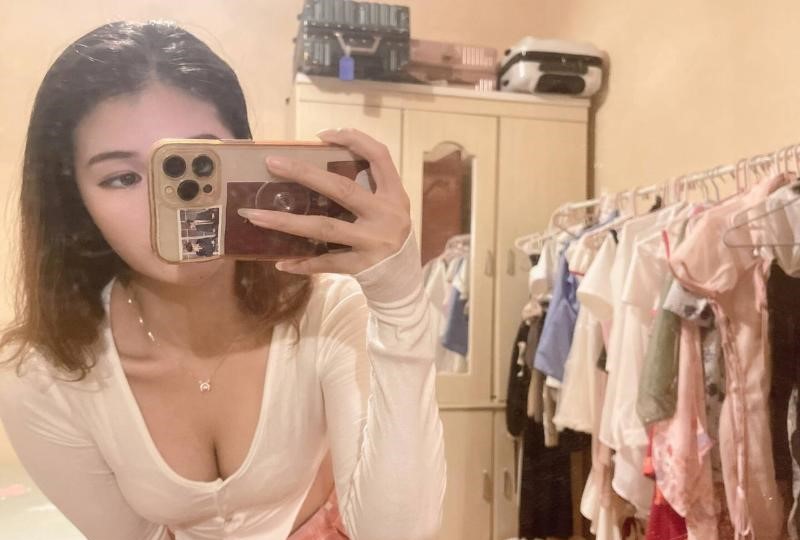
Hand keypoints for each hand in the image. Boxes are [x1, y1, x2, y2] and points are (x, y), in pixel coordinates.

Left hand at [237, 128, 411, 274]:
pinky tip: (280, 262)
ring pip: (325, 228)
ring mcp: (374, 242)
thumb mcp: (388, 207)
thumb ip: (366, 188)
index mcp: (394, 195)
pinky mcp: (361, 266)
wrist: (402, 279)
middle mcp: (386, 215)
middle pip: (342, 189)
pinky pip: (325, 262)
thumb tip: (312, 168)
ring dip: (286, 222)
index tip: (321, 135)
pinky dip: (302, 263)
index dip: (354, 139)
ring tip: (255, 215)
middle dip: (304, 173)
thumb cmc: (387, 234)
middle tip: (272, 162)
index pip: (379, 156)